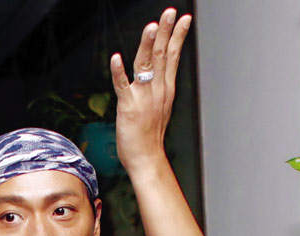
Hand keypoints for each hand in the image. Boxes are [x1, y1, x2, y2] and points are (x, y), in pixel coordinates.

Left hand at [110, 7, 191, 172]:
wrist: (147, 158)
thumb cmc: (150, 136)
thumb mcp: (160, 107)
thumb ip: (158, 88)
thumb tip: (157, 74)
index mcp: (165, 89)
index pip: (172, 57)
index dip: (177, 36)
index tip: (183, 18)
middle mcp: (157, 90)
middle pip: (162, 55)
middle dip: (166, 31)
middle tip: (169, 12)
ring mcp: (143, 98)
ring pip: (146, 66)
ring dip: (148, 45)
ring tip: (152, 27)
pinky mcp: (128, 106)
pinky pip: (122, 86)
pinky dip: (118, 71)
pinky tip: (116, 57)